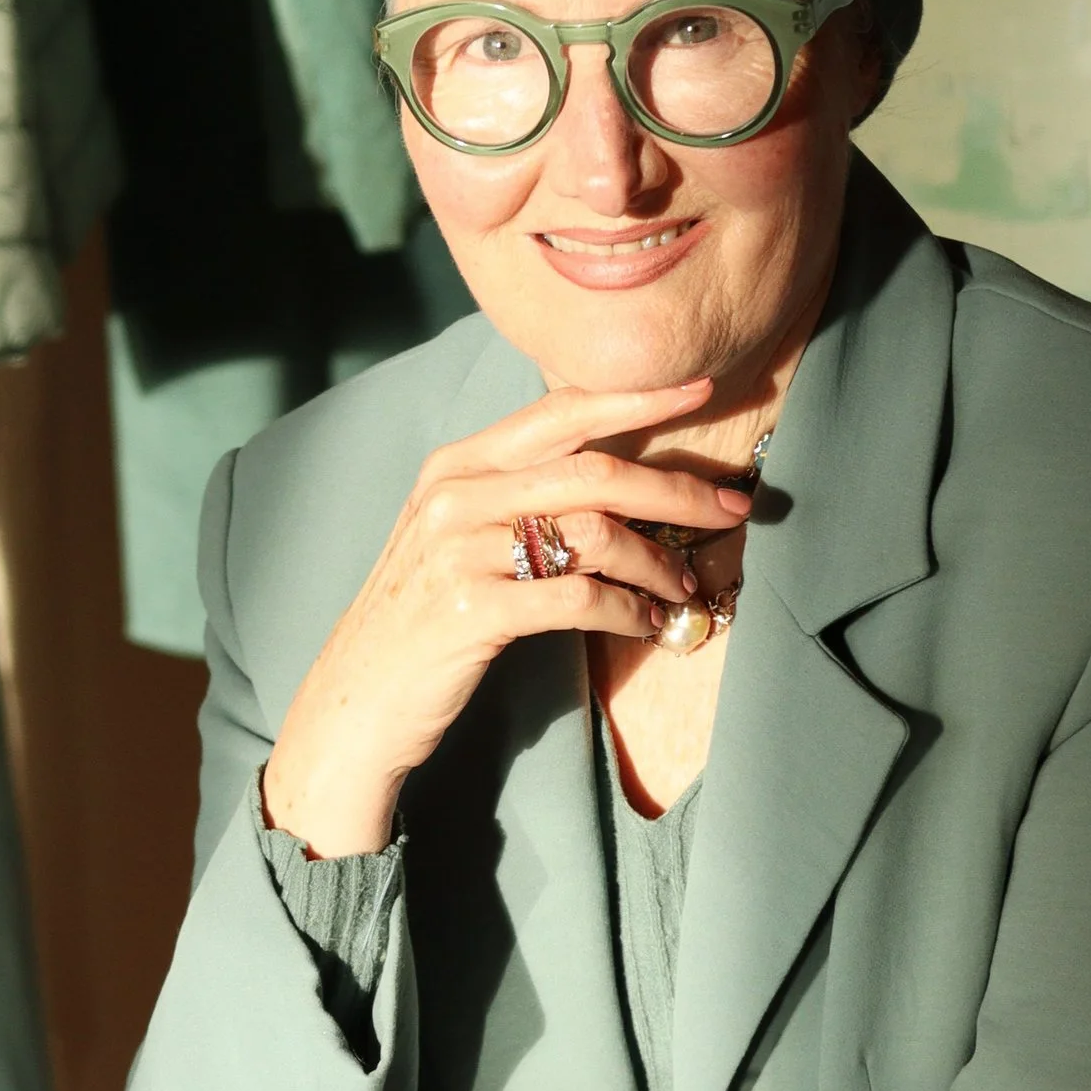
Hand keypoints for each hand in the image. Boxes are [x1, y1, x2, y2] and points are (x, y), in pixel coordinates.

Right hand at [260, 381, 755, 859]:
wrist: (355, 701)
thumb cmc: (421, 620)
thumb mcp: (455, 538)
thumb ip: (517, 496)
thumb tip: (618, 481)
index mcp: (456, 463)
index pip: (561, 410)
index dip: (638, 396)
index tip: (702, 389)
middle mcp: (455, 493)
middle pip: (594, 468)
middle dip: (677, 486)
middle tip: (735, 505)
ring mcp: (459, 549)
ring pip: (596, 532)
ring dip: (658, 561)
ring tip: (685, 587)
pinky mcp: (471, 609)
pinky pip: (580, 597)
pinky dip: (631, 610)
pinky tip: (650, 624)